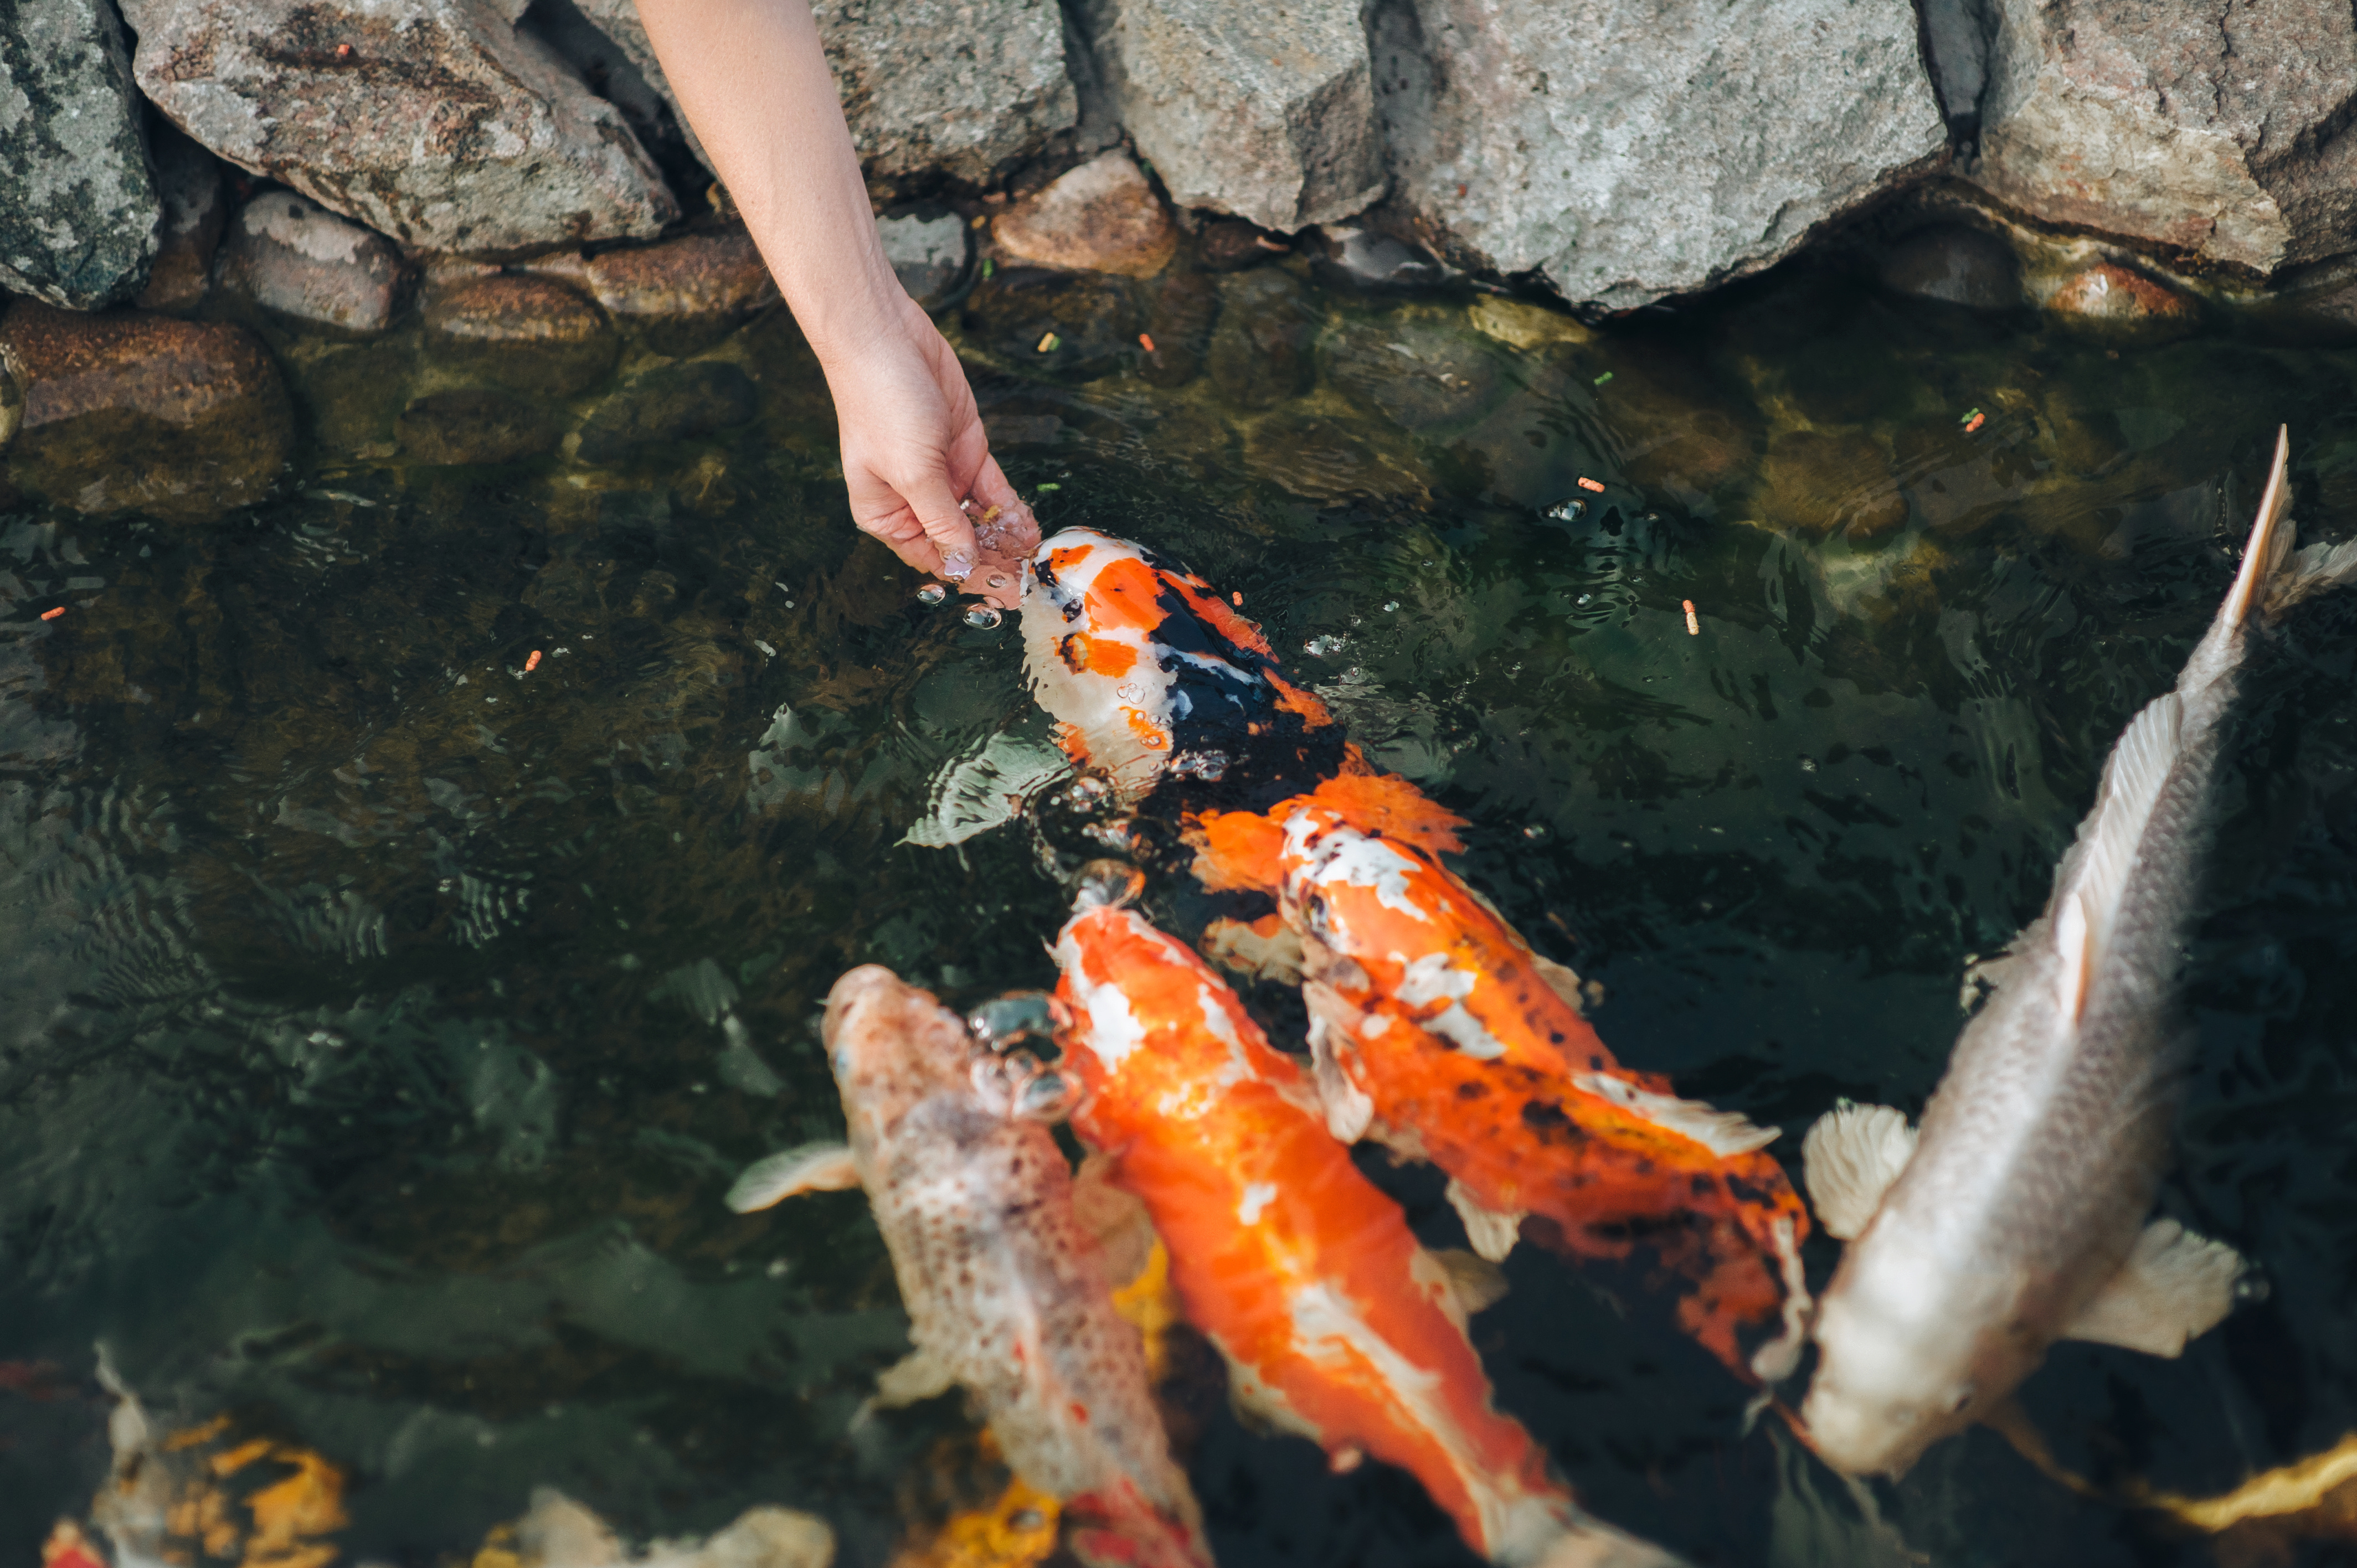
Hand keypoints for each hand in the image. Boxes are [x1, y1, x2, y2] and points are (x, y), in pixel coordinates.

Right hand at [823, 291, 1037, 608]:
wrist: (885, 337)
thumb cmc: (882, 403)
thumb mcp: (913, 473)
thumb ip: (942, 522)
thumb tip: (962, 564)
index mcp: (887, 514)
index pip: (934, 560)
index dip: (969, 579)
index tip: (1005, 597)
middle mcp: (914, 500)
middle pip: (960, 544)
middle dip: (993, 563)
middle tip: (1031, 584)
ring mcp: (943, 475)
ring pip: (980, 519)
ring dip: (1006, 539)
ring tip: (1037, 560)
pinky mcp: (966, 449)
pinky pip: (992, 490)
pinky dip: (1010, 509)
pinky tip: (1030, 527)